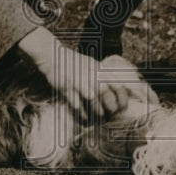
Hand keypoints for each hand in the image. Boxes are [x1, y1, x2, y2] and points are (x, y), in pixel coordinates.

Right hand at [17, 26, 134, 121]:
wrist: (53, 56)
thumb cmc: (75, 63)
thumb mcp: (93, 65)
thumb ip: (104, 75)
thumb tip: (119, 90)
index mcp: (99, 68)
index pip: (117, 84)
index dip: (122, 98)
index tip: (122, 108)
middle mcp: (91, 73)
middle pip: (105, 94)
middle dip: (109, 108)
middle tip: (109, 115)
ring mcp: (78, 80)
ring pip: (92, 101)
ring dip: (96, 112)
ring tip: (97, 118)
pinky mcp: (66, 87)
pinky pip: (77, 105)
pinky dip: (82, 114)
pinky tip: (84, 118)